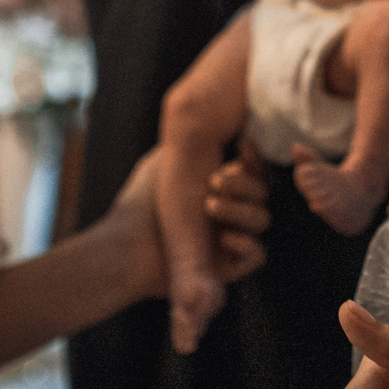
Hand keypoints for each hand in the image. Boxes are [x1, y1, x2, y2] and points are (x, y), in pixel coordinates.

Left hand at [107, 146, 270, 301]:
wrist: (128, 248)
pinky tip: (225, 237)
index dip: (252, 159)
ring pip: (261, 219)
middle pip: (261, 193)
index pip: (251, 171)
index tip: (242, 144)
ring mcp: (230, 239)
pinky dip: (247, 244)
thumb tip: (210, 121)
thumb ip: (187, 141)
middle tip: (214, 181)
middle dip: (243, 184)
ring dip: (240, 210)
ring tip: (209, 206)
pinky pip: (258, 254)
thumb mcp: (161, 164)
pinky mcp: (230, 267)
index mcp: (216, 189)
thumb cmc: (141, 204)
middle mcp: (226, 213)